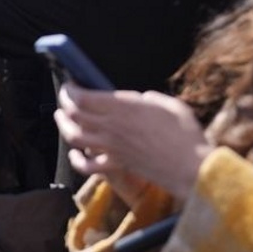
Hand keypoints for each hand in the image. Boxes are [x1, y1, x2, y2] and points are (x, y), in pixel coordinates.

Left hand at [55, 83, 211, 202]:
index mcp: (123, 108)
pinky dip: (77, 160)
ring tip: (62, 118)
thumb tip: (138, 99)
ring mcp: (110, 147)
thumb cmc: (185, 133)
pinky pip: (87, 165)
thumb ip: (147, 99)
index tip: (70, 85)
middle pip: (73, 115)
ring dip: (63, 126)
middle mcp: (110, 127)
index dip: (70, 90)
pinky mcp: (115, 165)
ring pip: (74, 137)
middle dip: (64, 104)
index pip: (82, 97)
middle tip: (65, 99)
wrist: (191, 167)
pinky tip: (75, 154)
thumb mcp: (168, 104)